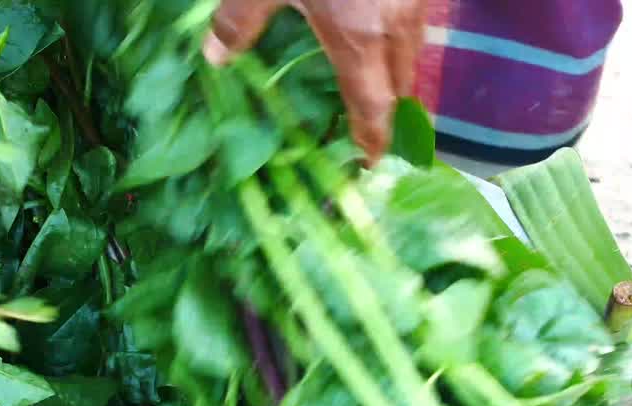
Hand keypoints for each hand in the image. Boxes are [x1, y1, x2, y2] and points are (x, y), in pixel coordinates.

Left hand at [205, 0, 426, 163]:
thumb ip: (241, 17)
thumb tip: (216, 59)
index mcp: (359, 37)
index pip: (374, 108)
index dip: (374, 140)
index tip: (369, 163)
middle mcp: (396, 23)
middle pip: (401, 83)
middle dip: (388, 110)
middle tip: (372, 130)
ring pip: (414, 47)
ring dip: (397, 70)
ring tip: (376, 82)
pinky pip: (415, 17)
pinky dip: (399, 33)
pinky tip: (380, 25)